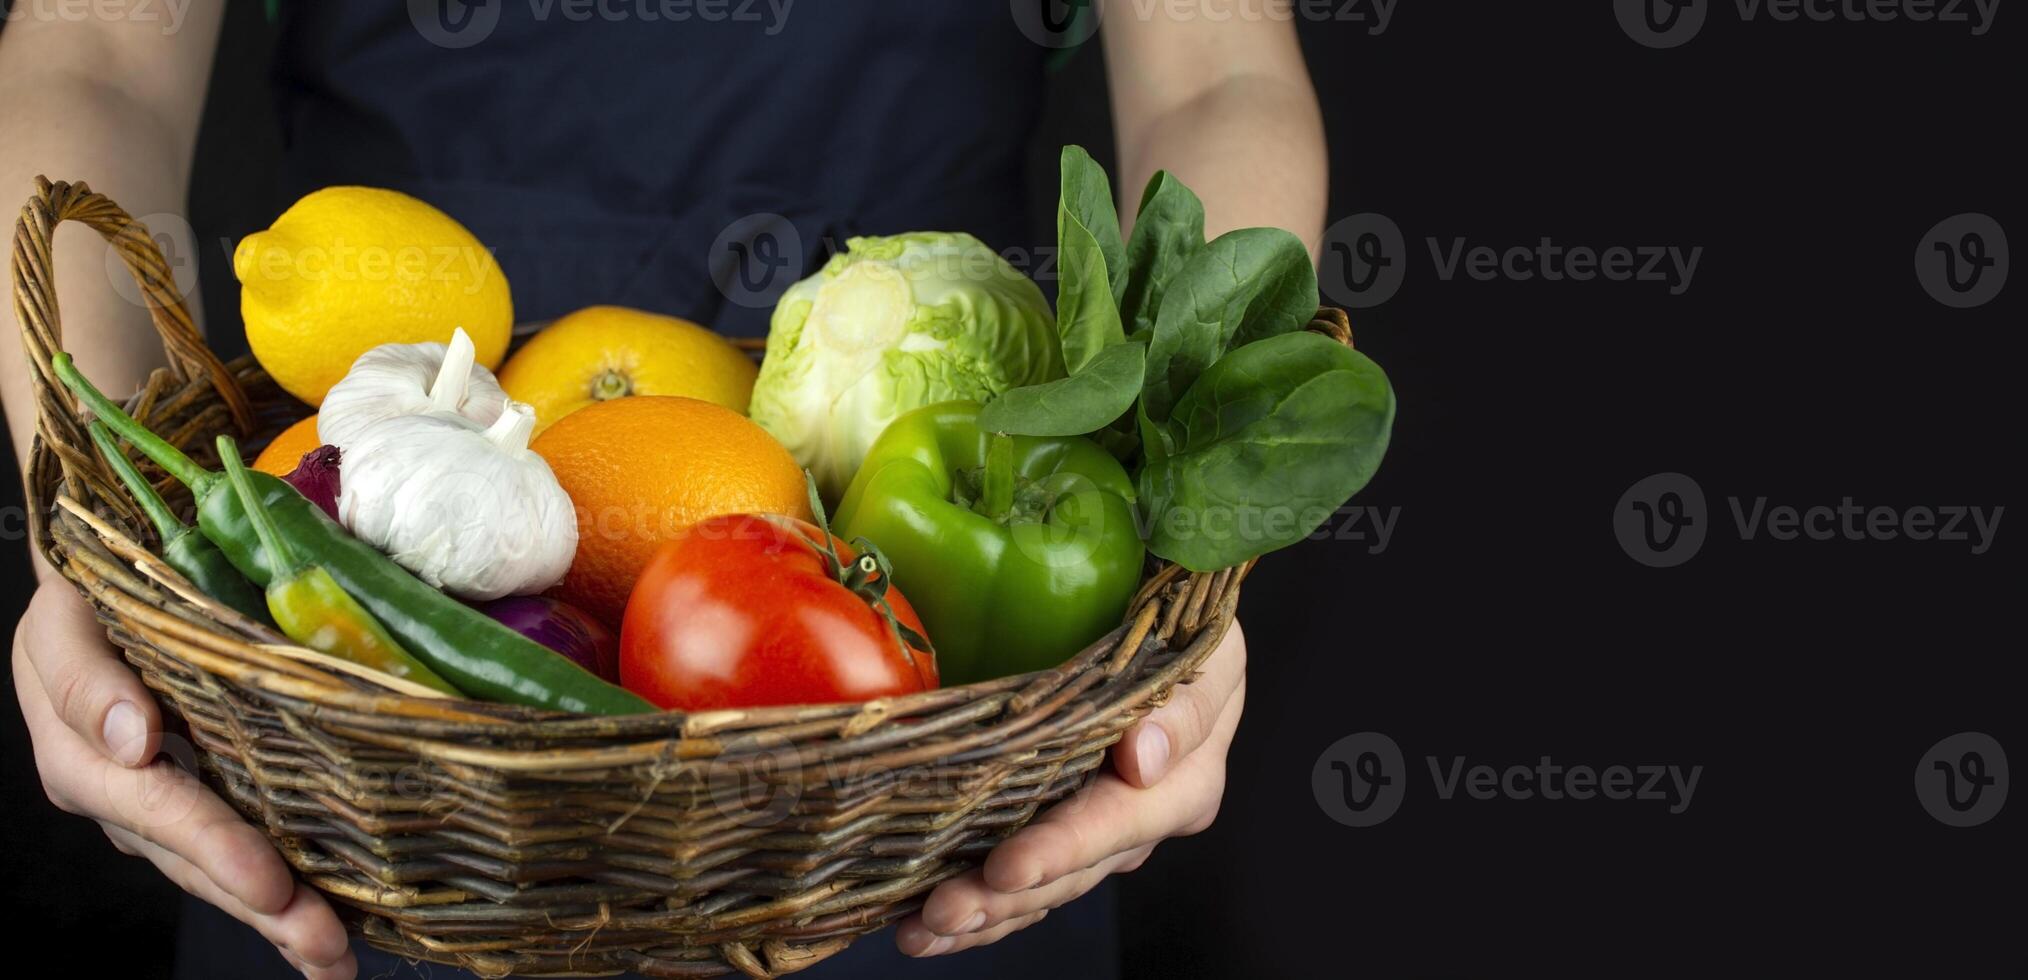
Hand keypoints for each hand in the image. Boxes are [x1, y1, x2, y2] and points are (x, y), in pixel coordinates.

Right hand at [13, 580, 355, 978]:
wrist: (105, 591)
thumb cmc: (93, 592)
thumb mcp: (70, 615)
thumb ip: (88, 677)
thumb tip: (134, 742)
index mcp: (81, 751)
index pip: (152, 805)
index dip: (211, 843)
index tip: (266, 881)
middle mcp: (118, 792)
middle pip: (191, 859)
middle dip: (259, 905)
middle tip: (323, 941)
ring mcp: (154, 810)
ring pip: (215, 873)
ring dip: (276, 919)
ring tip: (334, 959)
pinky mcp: (192, 808)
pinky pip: (235, 858)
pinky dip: (280, 899)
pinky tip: (327, 936)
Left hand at [895, 620, 1245, 955]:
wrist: (1167, 636)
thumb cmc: (1188, 636)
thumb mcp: (1208, 653)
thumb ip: (1185, 705)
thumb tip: (1144, 758)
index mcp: (1184, 786)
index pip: (1117, 823)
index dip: (1062, 849)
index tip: (1008, 867)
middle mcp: (1139, 824)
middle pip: (1070, 872)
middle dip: (1004, 897)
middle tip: (944, 910)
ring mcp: (1095, 836)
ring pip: (1040, 890)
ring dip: (980, 913)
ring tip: (920, 933)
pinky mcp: (1057, 835)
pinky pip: (1019, 884)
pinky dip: (975, 908)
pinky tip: (921, 927)